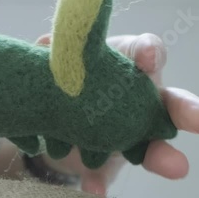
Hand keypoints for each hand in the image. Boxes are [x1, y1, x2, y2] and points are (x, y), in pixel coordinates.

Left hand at [35, 33, 198, 195]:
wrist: (43, 121)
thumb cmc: (59, 79)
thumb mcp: (52, 61)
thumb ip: (51, 52)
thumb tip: (42, 43)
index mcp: (119, 64)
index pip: (142, 51)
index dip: (148, 52)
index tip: (148, 58)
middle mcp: (130, 99)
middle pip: (164, 101)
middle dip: (184, 109)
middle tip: (198, 118)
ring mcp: (121, 135)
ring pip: (148, 145)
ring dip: (160, 156)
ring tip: (175, 167)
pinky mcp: (100, 163)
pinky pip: (103, 174)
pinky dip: (99, 181)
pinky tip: (94, 188)